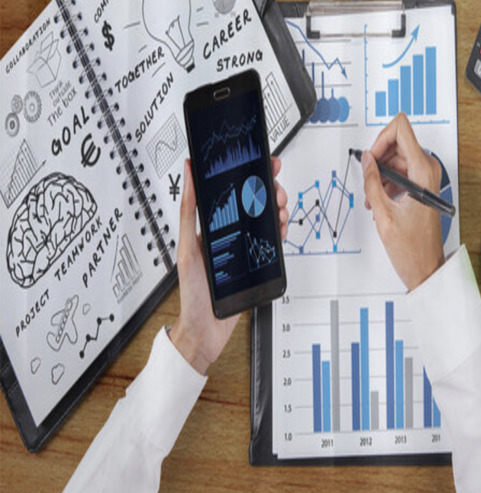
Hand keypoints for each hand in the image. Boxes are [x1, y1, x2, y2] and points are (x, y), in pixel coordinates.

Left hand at [170, 157, 288, 373]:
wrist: (205, 329)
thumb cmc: (192, 292)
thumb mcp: (187, 247)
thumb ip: (189, 210)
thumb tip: (188, 172)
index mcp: (212, 224)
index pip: (234, 189)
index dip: (252, 173)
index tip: (265, 163)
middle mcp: (230, 232)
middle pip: (257, 201)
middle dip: (271, 191)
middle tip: (276, 193)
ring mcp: (245, 245)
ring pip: (268, 218)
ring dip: (278, 210)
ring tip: (280, 213)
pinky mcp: (257, 259)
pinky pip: (274, 240)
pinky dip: (281, 231)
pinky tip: (281, 230)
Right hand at [361, 113, 444, 290]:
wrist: (426, 266)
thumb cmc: (412, 247)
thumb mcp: (383, 213)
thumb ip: (372, 182)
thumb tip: (366, 160)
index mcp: (423, 171)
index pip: (401, 128)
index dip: (381, 138)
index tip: (371, 157)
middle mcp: (428, 169)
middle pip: (398, 141)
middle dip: (379, 157)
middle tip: (369, 178)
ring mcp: (427, 176)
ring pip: (398, 156)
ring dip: (382, 171)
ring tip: (373, 194)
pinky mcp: (423, 184)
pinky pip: (402, 170)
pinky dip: (388, 179)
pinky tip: (380, 198)